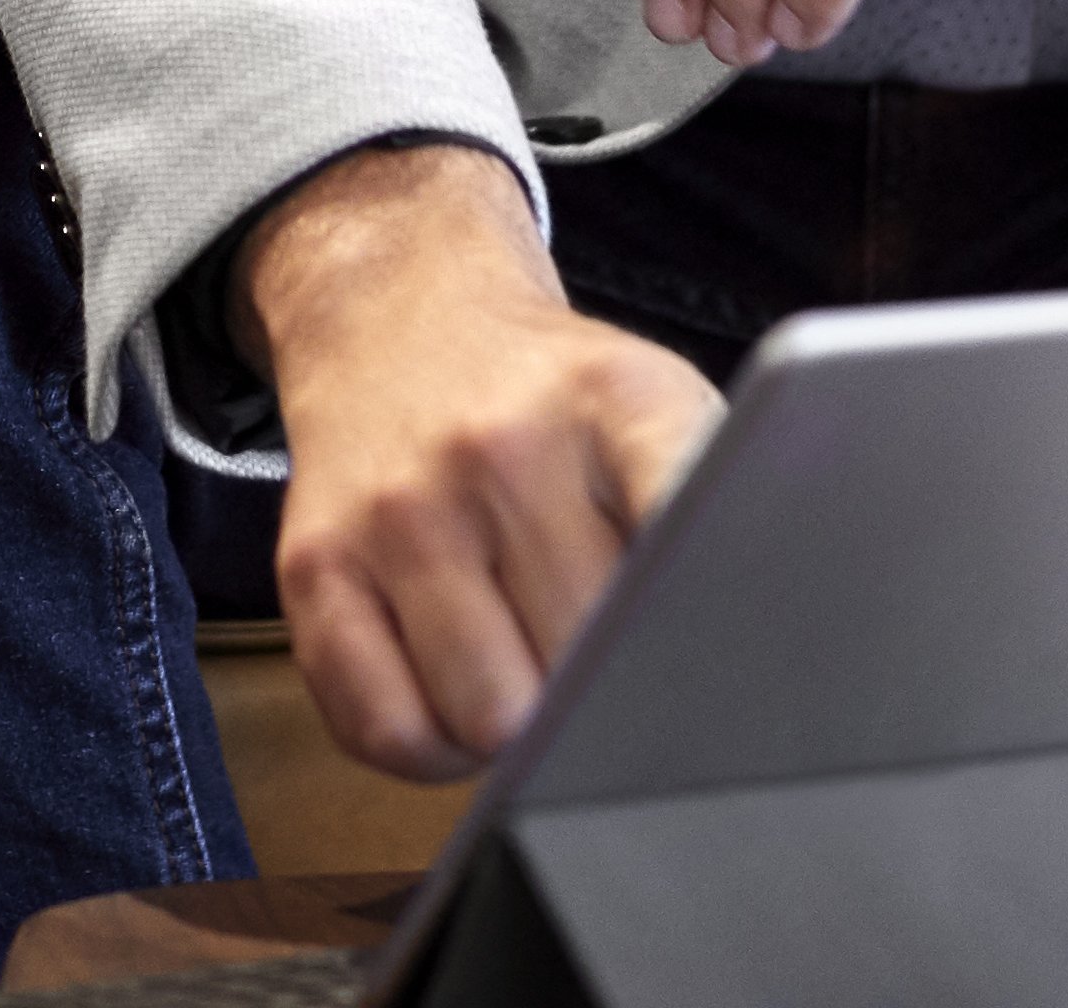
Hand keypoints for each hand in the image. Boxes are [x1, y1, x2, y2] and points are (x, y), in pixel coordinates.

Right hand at [244, 142, 716, 778]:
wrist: (399, 317)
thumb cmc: (547, 399)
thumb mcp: (653, 408)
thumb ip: (710, 515)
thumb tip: (755, 666)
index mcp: (618, 399)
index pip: (692, 525)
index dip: (714, 620)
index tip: (723, 662)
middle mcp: (501, 445)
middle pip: (592, 668)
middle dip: (610, 691)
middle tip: (602, 651)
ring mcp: (398, 505)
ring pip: (490, 720)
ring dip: (518, 731)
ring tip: (526, 669)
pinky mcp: (313, 563)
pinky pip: (385, 732)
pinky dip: (430, 750)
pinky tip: (453, 692)